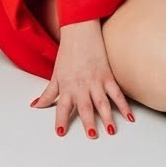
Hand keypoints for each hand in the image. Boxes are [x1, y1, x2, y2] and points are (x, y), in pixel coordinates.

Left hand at [31, 20, 134, 136]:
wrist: (80, 32)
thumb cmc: (67, 54)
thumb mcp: (55, 75)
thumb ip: (48, 93)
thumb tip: (36, 106)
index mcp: (66, 86)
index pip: (62, 106)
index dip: (61, 119)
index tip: (60, 132)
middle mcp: (81, 85)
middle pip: (85, 107)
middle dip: (88, 121)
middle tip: (92, 135)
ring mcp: (95, 81)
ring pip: (102, 102)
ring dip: (107, 116)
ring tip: (110, 130)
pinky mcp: (107, 76)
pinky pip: (117, 93)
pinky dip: (124, 105)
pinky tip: (129, 117)